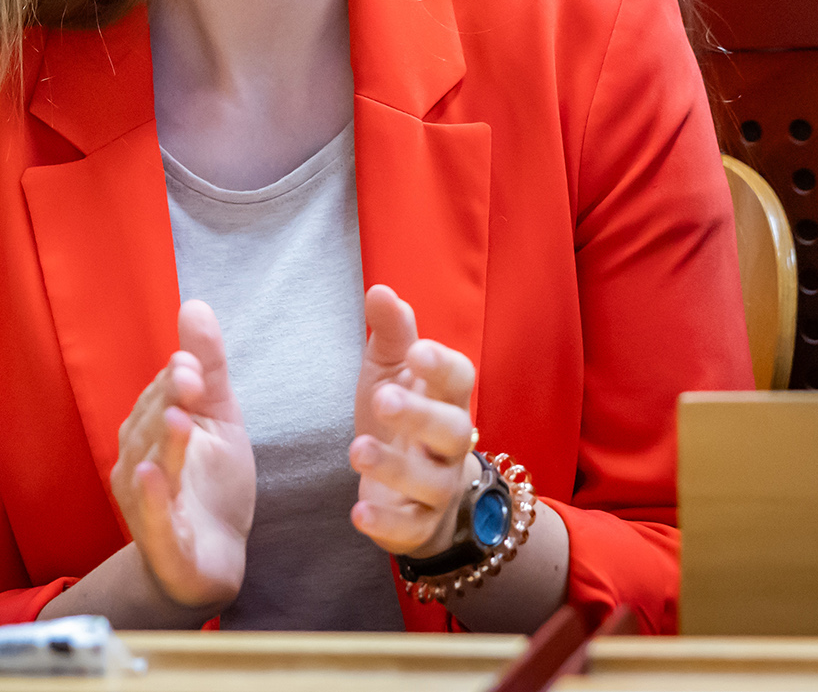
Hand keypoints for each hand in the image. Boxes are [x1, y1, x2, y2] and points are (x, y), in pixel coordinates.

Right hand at [108, 300, 253, 611]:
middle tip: (190, 380)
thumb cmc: (209, 484)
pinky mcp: (162, 544)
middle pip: (150, 428)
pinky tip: (151, 476)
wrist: (213, 559)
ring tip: (178, 419)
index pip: (159, 397)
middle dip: (167, 403)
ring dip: (162, 445)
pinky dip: (152, 499)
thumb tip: (195, 303)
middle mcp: (136, 463)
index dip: (175, 380)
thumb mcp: (218, 419)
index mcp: (148, 430)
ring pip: (150, 468)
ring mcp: (145, 506)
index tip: (193, 364)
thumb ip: (207, 367)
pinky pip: (152, 519)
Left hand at [347, 285, 480, 559]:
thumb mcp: (391, 371)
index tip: (417, 352)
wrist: (412, 490)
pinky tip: (359, 511)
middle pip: (451, 430)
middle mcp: (450, 444)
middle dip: (420, 414)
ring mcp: (439, 487)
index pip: (460, 379)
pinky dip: (387, 523)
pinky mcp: (420, 525)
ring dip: (396, 466)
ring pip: (431, 481)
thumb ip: (391, 333)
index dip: (442, 366)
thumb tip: (380, 289)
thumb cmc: (402, 418)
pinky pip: (411, 528)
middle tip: (383, 398)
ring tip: (357, 449)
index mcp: (446, 398)